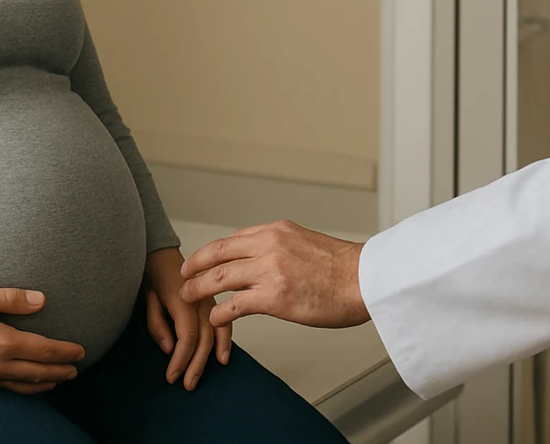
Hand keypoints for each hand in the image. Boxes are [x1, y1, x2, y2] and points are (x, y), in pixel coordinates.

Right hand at [0, 283, 84, 395]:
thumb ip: (10, 298)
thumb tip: (41, 300)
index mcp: (0, 341)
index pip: (42, 350)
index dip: (64, 352)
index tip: (81, 352)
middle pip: (36, 371)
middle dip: (59, 371)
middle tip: (77, 370)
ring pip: (21, 384)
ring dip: (43, 383)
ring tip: (58, 381)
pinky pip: (4, 388)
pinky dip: (21, 389)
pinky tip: (24, 386)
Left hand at [144, 247, 231, 390]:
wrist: (162, 253)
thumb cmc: (153, 274)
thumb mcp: (148, 298)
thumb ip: (157, 324)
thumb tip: (169, 348)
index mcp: (183, 299)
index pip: (187, 335)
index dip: (181, 359)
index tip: (172, 376)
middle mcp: (200, 300)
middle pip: (204, 338)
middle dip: (195, 364)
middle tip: (186, 385)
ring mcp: (209, 300)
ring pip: (216, 332)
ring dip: (210, 357)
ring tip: (201, 377)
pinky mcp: (212, 302)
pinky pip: (223, 323)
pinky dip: (225, 340)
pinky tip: (223, 357)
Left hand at [179, 221, 368, 329]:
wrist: (365, 279)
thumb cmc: (344, 267)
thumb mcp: (307, 242)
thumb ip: (283, 247)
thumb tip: (268, 257)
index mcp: (277, 230)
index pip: (234, 238)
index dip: (213, 251)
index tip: (203, 259)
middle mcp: (269, 245)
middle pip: (218, 253)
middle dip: (195, 265)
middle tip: (183, 275)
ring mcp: (269, 270)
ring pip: (219, 278)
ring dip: (198, 289)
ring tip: (187, 297)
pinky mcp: (273, 297)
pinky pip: (234, 306)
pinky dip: (219, 314)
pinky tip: (214, 320)